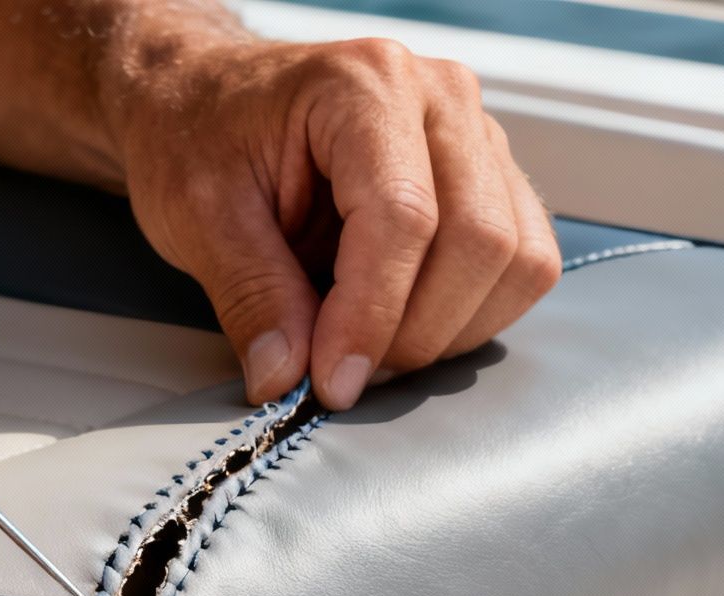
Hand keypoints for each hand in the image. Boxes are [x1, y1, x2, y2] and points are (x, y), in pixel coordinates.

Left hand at [112, 36, 559, 408]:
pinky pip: (525, 261)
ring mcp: (476, 133)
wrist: (205, 100)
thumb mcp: (198, 215)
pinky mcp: (491, 175)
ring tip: (371, 343)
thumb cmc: (200, 137)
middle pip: (479, 240)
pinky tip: (406, 320)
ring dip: (450, 329)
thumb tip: (287, 378)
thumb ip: (251, 296)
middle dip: (413, 332)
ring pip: (517, 258)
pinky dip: (473, 314)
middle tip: (342, 370)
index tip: (332, 382)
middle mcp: (439, 96)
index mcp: (364, 84)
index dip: (372, 317)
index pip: (403, 217)